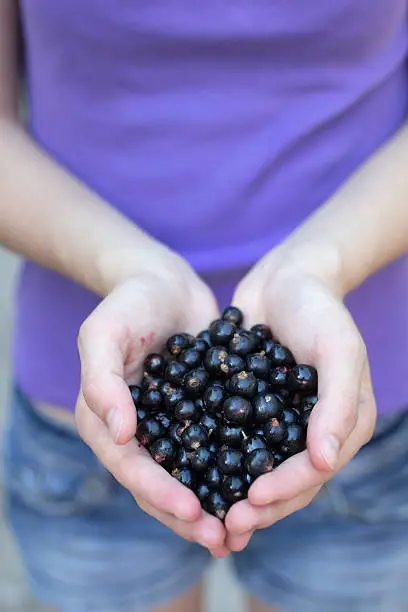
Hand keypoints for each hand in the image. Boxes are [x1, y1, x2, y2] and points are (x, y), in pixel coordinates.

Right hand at [75, 253, 228, 555]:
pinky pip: (217, 447)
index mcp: (106, 421)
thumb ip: (102, 382)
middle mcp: (137, 432)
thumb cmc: (129, 303)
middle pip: (161, 484)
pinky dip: (234, 469)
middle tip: (224, 539)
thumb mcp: (104, 333)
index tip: (193, 511)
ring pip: (192, 474)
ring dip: (215, 503)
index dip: (160, 493)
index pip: (131, 468)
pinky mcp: (201, 413)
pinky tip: (262, 485)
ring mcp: (171, 425)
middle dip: (190, 515)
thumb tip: (122, 434)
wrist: (164, 281)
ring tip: (245, 527)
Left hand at [225, 251, 376, 550]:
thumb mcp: (339, 349)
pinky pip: (229, 439)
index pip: (314, 471)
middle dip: (257, 505)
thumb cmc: (319, 309)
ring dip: (231, 492)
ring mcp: (276, 422)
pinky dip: (211, 457)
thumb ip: (339, 403)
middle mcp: (308, 431)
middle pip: (284, 480)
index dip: (286, 491)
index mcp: (340, 425)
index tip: (253, 502)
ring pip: (253, 467)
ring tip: (202, 513)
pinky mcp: (246, 408)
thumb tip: (327, 461)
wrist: (286, 277)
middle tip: (225, 525)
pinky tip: (184, 471)